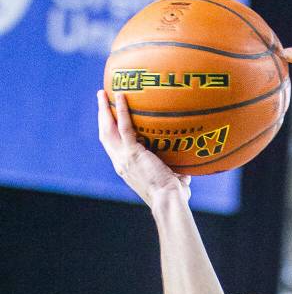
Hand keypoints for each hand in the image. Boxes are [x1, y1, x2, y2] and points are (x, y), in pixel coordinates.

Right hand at [97, 91, 190, 207]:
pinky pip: (124, 127)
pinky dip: (121, 110)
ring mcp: (124, 157)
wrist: (167, 201)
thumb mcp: (172, 182)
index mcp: (126, 169)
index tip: (110, 120)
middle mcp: (120, 163)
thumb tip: (187, 171)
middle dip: (102, 116)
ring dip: (104, 110)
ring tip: (103, 93)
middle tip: (101, 99)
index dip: (110, 133)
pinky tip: (121, 96)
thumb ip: (176, 175)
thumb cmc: (173, 197)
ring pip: (108, 129)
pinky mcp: (132, 153)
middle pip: (105, 135)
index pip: (113, 147)